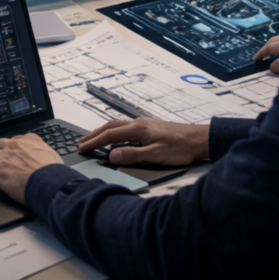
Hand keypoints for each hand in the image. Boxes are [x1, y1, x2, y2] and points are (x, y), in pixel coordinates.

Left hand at [0, 134, 61, 202]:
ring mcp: (4, 157)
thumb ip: (45, 153)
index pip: (17, 138)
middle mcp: (15, 146)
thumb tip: (46, 159)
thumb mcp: (54, 156)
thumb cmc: (54, 174)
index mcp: (30, 141)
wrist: (49, 183)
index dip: (13, 145)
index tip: (12, 151)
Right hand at [76, 117, 208, 166]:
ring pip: (117, 126)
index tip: (81, 148)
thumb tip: (111, 156)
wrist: (198, 139)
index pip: (110, 135)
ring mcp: (143, 124)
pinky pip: (125, 127)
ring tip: (92, 139)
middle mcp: (138, 123)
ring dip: (102, 132)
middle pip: (110, 127)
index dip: (94, 141)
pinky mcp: (149, 128)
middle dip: (94, 135)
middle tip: (80, 143)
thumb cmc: (180, 147)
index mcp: (138, 129)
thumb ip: (133, 155)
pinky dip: (113, 132)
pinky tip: (114, 138)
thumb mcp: (156, 155)